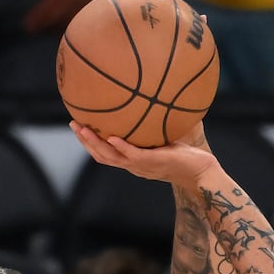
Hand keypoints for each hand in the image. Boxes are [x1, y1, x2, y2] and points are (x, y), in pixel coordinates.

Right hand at [70, 120, 215, 185]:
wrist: (200, 172)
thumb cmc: (185, 157)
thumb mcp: (164, 140)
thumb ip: (154, 128)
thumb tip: (153, 101)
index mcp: (132, 162)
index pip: (105, 154)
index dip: (90, 143)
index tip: (80, 128)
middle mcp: (133, 166)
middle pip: (100, 156)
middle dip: (85, 141)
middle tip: (73, 124)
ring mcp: (141, 166)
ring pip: (110, 157)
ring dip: (95, 143)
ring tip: (83, 129)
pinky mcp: (152, 162)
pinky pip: (132, 155)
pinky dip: (120, 146)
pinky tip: (112, 136)